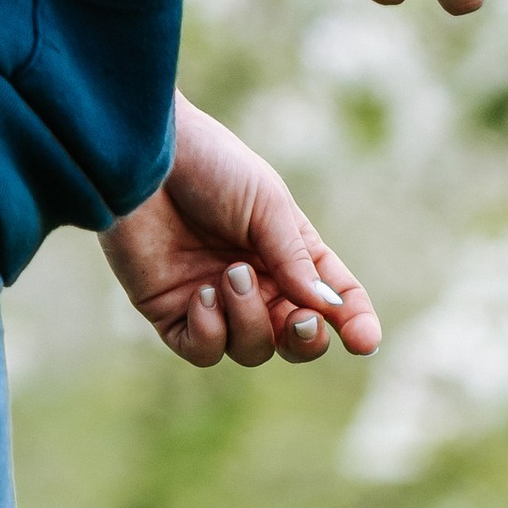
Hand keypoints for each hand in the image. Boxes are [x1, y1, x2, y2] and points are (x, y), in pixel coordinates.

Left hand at [100, 97, 382, 369]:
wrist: (142, 156)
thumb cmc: (212, 167)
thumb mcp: (268, 207)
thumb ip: (297, 262)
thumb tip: (327, 310)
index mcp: (290, 256)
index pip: (334, 301)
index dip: (355, 324)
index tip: (365, 342)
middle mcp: (258, 285)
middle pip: (296, 340)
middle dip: (306, 339)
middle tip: (300, 319)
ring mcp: (215, 302)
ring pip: (252, 350)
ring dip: (250, 320)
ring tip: (230, 275)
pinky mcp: (171, 313)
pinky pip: (203, 351)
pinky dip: (210, 333)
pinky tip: (203, 295)